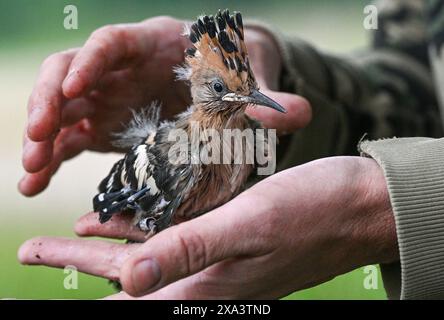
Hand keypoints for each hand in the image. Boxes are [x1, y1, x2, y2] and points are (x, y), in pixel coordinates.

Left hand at [18, 157, 397, 298]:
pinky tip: (130, 216)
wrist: (360, 208)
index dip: (79, 278)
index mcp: (208, 287)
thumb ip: (189, 251)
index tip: (35, 259)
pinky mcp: (229, 238)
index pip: (126, 294)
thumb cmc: (315, 213)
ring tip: (73, 234)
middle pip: (127, 274)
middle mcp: (208, 280)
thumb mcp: (251, 226)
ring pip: (149, 255)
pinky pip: (177, 236)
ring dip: (108, 246)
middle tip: (32, 248)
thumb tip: (125, 283)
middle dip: (77, 261)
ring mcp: (219, 261)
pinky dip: (148, 227)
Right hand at [19, 17, 310, 196]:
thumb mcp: (247, 81)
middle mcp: (120, 69)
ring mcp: (107, 96)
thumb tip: (302, 113)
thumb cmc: (231, 73)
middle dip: (50, 99)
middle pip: (70, 72)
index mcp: (152, 44)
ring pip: (62, 107)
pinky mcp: (103, 124)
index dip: (89, 61)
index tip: (74, 87)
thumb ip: (266, 97)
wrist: (218, 84)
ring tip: (31, 169)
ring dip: (43, 136)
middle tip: (40, 134)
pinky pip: (69, 138)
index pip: (111, 43)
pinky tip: (33, 183)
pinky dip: (51, 157)